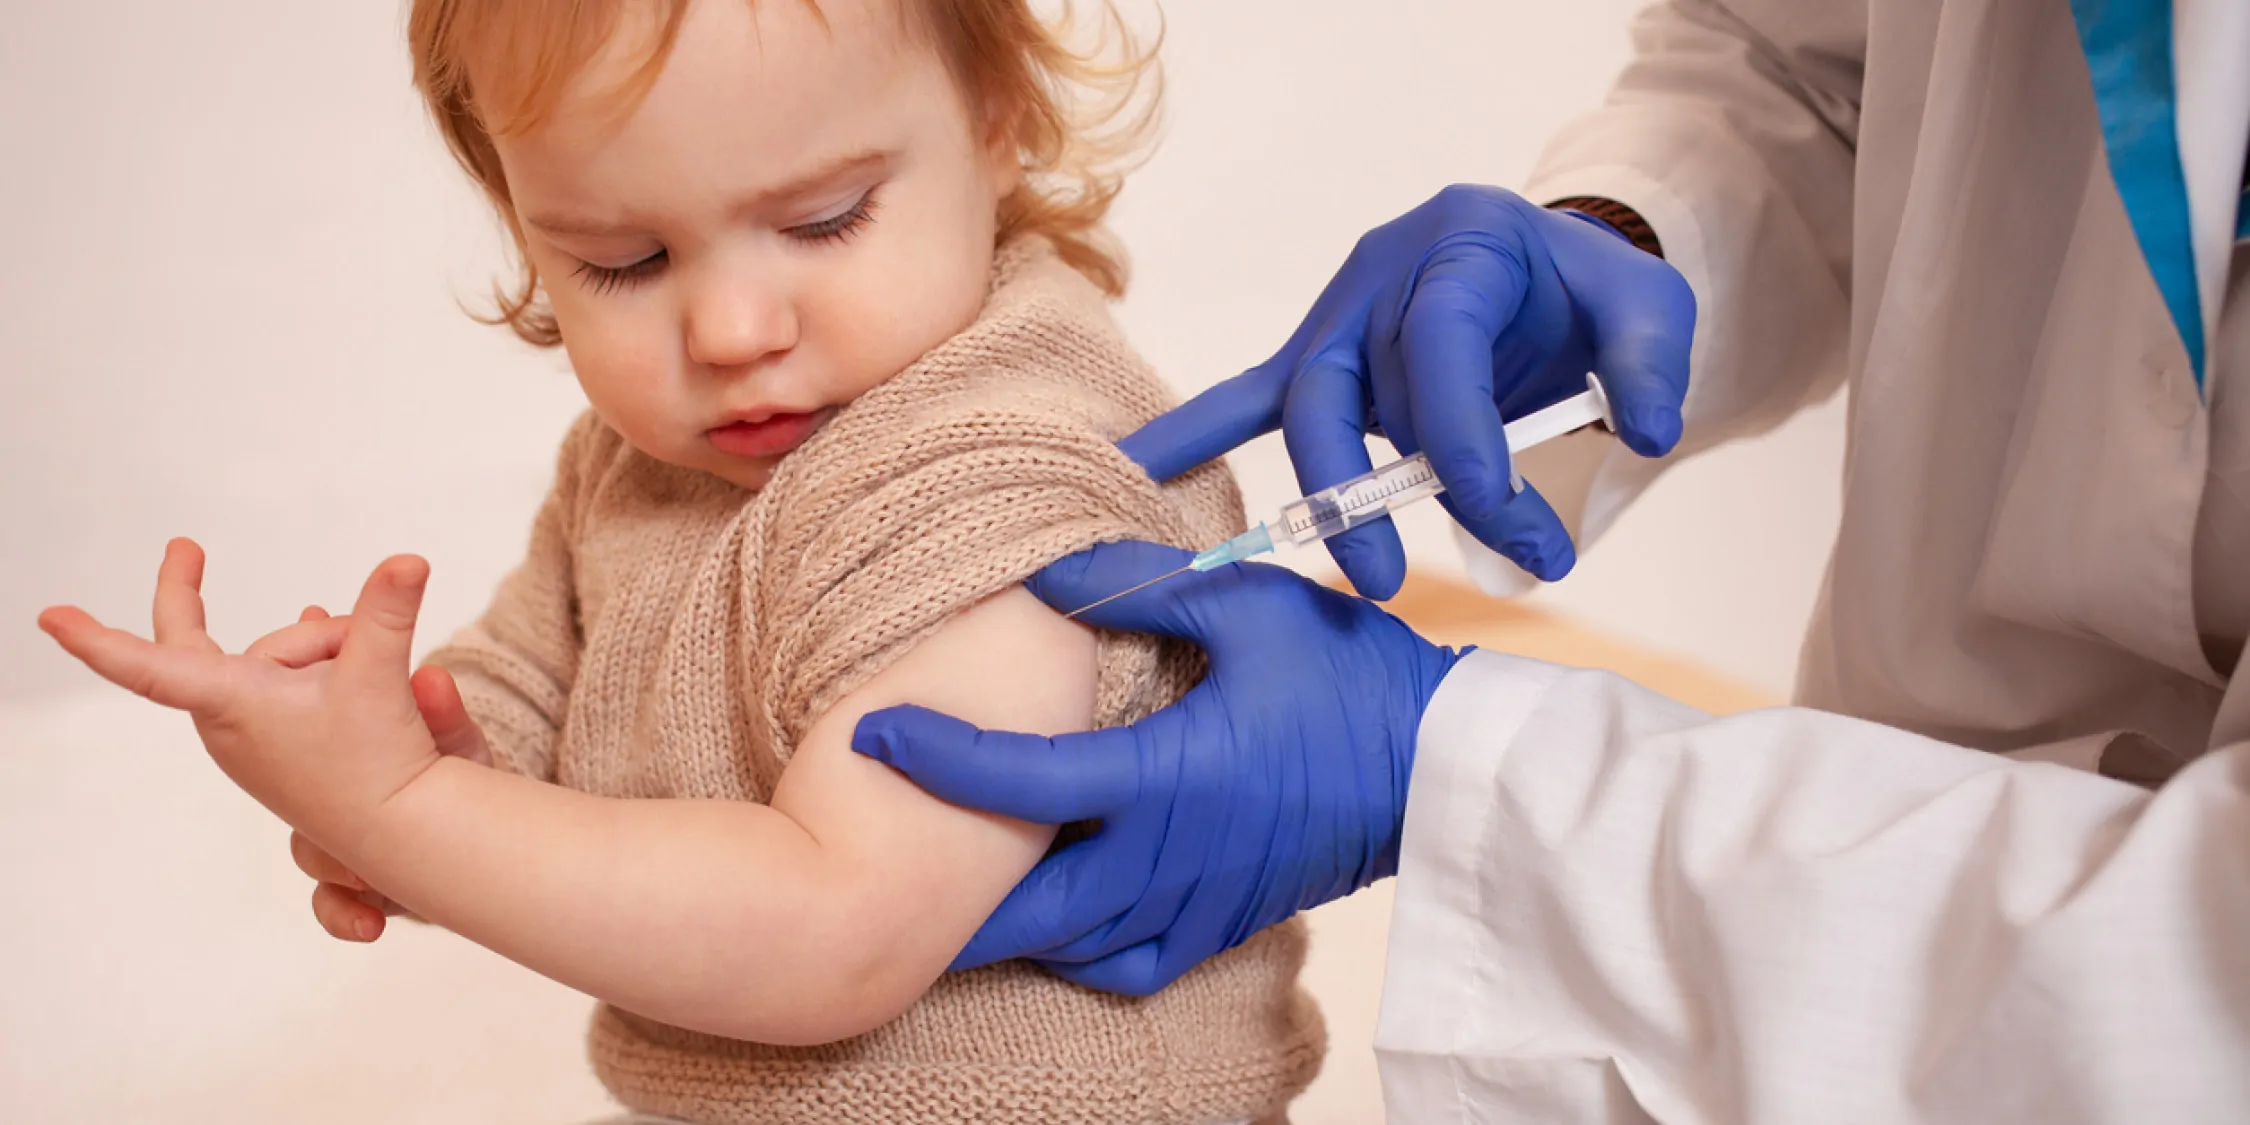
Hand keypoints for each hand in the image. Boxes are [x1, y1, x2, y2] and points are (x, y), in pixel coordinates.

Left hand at [39, 540, 444, 855]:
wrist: (399, 829)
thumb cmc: (376, 765)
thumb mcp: (380, 677)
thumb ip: (385, 613)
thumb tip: (408, 561)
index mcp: (234, 704)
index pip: (149, 666)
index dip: (98, 642)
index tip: (49, 619)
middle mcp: (229, 721)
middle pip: (251, 644)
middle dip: (294, 629)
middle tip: (191, 553)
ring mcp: (250, 736)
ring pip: (281, 662)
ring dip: (327, 655)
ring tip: (376, 681)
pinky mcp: (275, 745)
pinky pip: (281, 684)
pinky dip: (310, 664)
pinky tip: (327, 637)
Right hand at [291, 656, 494, 942]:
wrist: (488, 827)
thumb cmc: (457, 770)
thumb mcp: (455, 741)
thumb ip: (444, 715)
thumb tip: (431, 679)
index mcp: (349, 747)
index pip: (302, 728)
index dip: (304, 723)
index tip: (324, 729)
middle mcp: (333, 795)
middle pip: (299, 797)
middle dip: (319, 809)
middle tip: (351, 817)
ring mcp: (342, 843)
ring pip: (311, 852)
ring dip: (339, 865)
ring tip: (369, 875)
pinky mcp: (358, 886)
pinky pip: (330, 906)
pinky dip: (343, 916)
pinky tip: (371, 925)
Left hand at [852, 541, 1462, 995]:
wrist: (1445, 767)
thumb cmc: (1352, 679)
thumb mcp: (1250, 606)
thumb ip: (1141, 588)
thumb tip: (1048, 573)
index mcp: (1167, 776)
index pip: (1023, 781)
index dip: (940, 759)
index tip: (876, 735)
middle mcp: (1171, 857)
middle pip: (1029, 907)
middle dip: (949, 900)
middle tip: (881, 875)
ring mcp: (1198, 900)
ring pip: (1074, 944)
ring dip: (1009, 928)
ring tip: (953, 898)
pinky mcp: (1226, 921)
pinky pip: (1131, 966)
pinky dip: (1081, 956)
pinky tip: (1062, 924)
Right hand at [1122, 184, 1693, 595]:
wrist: (1547, 273)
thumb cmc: (1588, 295)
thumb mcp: (1648, 308)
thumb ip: (1652, 363)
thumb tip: (1645, 432)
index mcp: (1466, 242)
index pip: (1444, 345)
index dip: (1464, 436)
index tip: (1506, 514)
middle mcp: (1386, 272)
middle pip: (1358, 386)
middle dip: (1386, 490)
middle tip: (1430, 576)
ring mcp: (1339, 316)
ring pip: (1306, 406)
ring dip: (1330, 496)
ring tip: (1371, 578)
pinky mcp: (1315, 359)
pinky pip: (1246, 397)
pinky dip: (1190, 434)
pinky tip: (1135, 467)